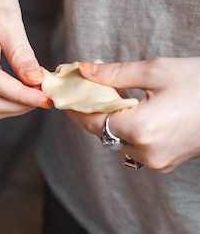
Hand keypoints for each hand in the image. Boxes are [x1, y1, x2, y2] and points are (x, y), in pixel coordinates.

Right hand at [0, 0, 51, 119]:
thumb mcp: (9, 19)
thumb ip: (20, 53)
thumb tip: (36, 82)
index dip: (21, 94)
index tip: (48, 98)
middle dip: (17, 104)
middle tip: (47, 98)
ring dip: (12, 104)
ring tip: (38, 92)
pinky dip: (6, 97)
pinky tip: (25, 88)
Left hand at [69, 58, 199, 171]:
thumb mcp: (156, 71)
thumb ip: (114, 74)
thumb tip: (84, 70)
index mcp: (141, 129)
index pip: (92, 121)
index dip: (77, 107)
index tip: (67, 93)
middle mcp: (146, 152)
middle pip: (103, 132)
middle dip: (93, 110)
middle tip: (87, 87)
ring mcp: (158, 161)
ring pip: (118, 140)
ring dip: (111, 119)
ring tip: (113, 93)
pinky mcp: (167, 162)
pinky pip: (135, 146)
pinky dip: (128, 128)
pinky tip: (132, 106)